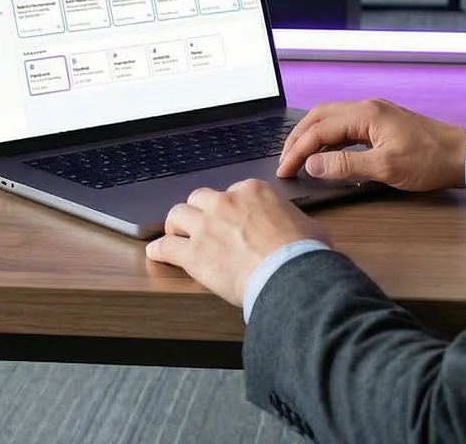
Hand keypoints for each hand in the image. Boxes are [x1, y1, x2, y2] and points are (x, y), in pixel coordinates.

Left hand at [145, 180, 330, 304]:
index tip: (229, 219)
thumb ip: (295, 221)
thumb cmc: (304, 253)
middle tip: (199, 223)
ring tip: (175, 234)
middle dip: (198, 211)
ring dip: (175, 226)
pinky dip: (159, 250)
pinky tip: (156, 254)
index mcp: (253, 191)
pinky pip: (166, 247)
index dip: (229, 207)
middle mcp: (226, 202)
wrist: (291, 274)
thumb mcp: (309, 226)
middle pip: (199, 198)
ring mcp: (206, 226)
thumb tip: (302, 230)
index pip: (232, 191)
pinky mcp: (194, 254)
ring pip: (177, 215)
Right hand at [277, 99, 465, 191]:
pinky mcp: (381, 122)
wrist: (462, 155)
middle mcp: (367, 108)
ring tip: (298, 157)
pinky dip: (329, 139)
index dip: (297, 150)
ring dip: (312, 136)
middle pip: (319, 116)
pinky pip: (345, 126)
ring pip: (331, 119)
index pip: (318, 130)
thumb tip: (312, 165)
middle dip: (297, 137)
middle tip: (284, 160)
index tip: (284, 169)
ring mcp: (375, 113)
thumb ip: (345, 166)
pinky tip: (326, 154)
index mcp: (365, 114)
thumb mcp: (385, 168)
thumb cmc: (429, 161)